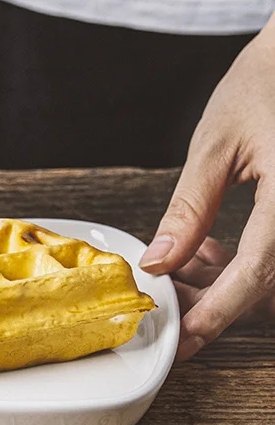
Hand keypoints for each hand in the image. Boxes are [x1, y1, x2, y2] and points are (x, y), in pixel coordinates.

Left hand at [140, 29, 274, 358]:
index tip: (183, 338)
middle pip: (270, 284)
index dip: (216, 313)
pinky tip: (214, 246)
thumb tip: (159, 261)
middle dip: (218, 298)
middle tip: (171, 290)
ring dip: (232, 282)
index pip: (256, 275)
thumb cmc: (264, 86)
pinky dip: (249, 261)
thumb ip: (189, 210)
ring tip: (187, 259)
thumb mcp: (216, 146)